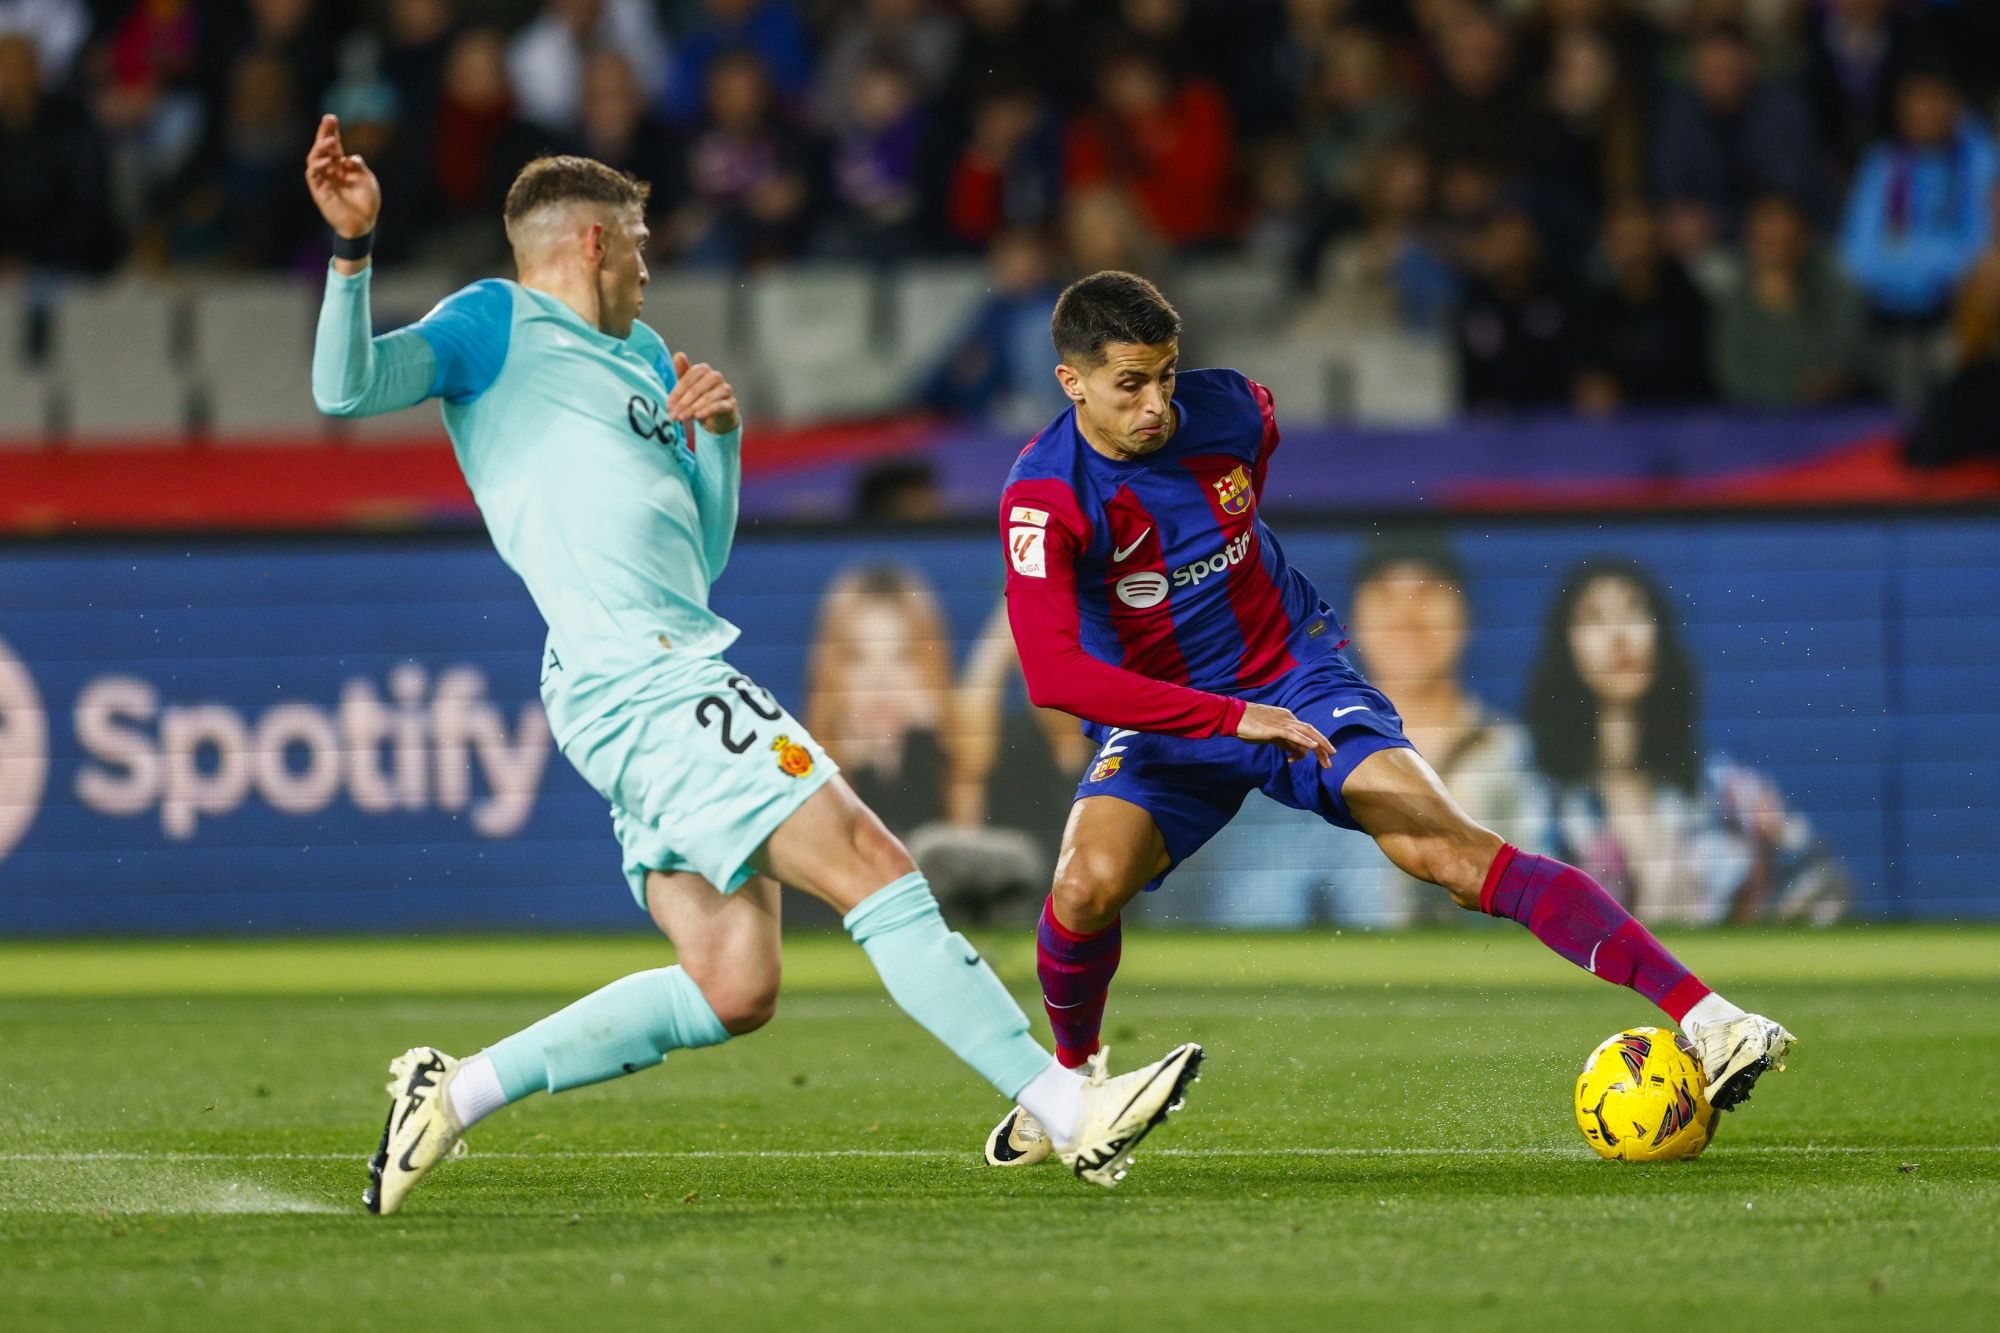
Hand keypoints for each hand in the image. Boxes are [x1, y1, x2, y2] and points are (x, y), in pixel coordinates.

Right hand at [304, 114, 380, 246]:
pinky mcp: (319, 192)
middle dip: (324, 134)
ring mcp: (324, 180)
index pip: (334, 146)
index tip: (332, 118)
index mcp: (342, 167)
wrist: (363, 225)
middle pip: (323, 149)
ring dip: (320, 149)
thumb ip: (359, 167)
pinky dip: (317, 166)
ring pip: (315, 159)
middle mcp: (331, 171)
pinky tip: (324, 160)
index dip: (332, 132)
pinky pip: (313, 176)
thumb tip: (349, 157)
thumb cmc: (367, 204)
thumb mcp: (368, 180)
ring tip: (328, 141)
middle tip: (328, 120)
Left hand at [667, 351, 739, 434]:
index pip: (689, 377)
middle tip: (674, 414)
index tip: (669, 405)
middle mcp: (716, 377)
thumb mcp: (688, 386)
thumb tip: (678, 354)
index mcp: (704, 370)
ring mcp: (725, 389)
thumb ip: (682, 371)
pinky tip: (697, 416)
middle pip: (698, 388)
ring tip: (682, 417)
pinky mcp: (731, 403)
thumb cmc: (699, 398)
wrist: (717, 416)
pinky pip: (719, 405)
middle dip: (683, 402)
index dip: (677, 391)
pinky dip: (707, 411)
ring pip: (708, 397)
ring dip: (693, 408)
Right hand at [1234, 703, 1333, 767]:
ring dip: (1319, 744)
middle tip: (1331, 758)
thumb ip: (1283, 741)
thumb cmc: (1249, 725)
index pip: (1306, 732)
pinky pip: (1293, 734)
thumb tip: (1293, 752)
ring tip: (1328, 756)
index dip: (1313, 745)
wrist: (1233, 716)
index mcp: (1287, 718)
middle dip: (1323, 745)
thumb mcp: (1269, 735)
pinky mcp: (1275, 728)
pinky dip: (1304, 741)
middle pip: (1311, 731)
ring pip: (1307, 732)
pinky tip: (1313, 747)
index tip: (1318, 758)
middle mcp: (1288, 718)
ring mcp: (1282, 722)